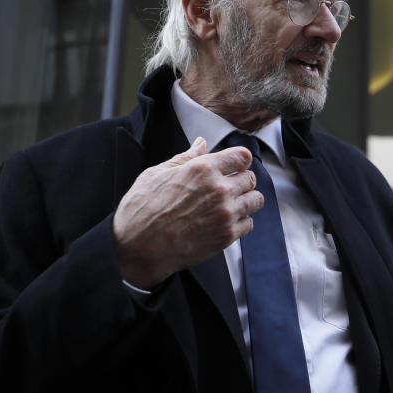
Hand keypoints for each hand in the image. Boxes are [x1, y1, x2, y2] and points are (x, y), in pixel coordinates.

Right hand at [113, 137, 262, 288]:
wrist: (137, 248)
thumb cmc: (141, 211)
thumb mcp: (156, 174)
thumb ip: (185, 158)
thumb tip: (201, 144)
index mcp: (202, 169)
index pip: (242, 156)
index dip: (239, 160)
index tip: (235, 166)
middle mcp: (219, 190)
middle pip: (250, 178)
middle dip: (241, 180)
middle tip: (229, 187)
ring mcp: (225, 213)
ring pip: (255, 200)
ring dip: (245, 200)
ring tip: (230, 204)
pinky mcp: (227, 235)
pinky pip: (249, 223)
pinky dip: (241, 222)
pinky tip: (225, 221)